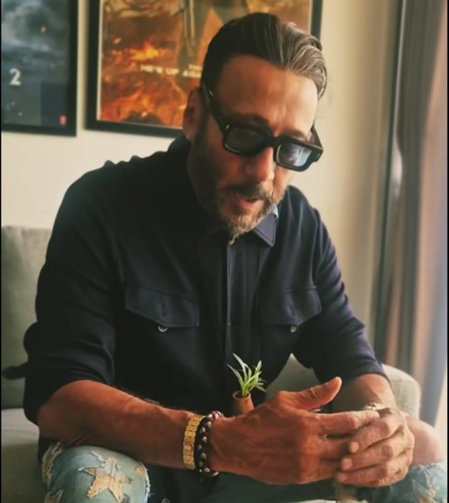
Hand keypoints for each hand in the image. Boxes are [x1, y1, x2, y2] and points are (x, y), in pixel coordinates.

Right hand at [209, 377, 379, 484]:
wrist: (239, 446)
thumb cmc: (262, 419)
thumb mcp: (286, 400)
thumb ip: (315, 394)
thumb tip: (337, 382)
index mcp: (307, 424)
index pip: (346, 422)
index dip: (363, 418)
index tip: (373, 415)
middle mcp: (310, 447)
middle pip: (349, 445)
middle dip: (364, 439)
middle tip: (375, 433)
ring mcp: (307, 466)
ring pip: (341, 463)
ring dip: (353, 456)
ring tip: (364, 448)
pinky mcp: (301, 479)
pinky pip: (328, 475)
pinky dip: (338, 467)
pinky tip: (343, 460)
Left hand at [336, 407, 414, 486]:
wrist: (389, 429)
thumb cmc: (369, 418)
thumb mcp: (364, 413)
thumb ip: (355, 422)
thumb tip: (336, 430)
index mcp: (396, 419)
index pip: (383, 429)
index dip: (366, 438)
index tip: (349, 447)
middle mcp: (406, 438)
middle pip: (386, 451)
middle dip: (363, 459)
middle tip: (343, 464)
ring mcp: (406, 456)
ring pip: (386, 469)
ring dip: (362, 474)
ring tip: (342, 476)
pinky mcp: (402, 471)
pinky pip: (385, 480)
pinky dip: (366, 481)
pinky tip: (350, 480)